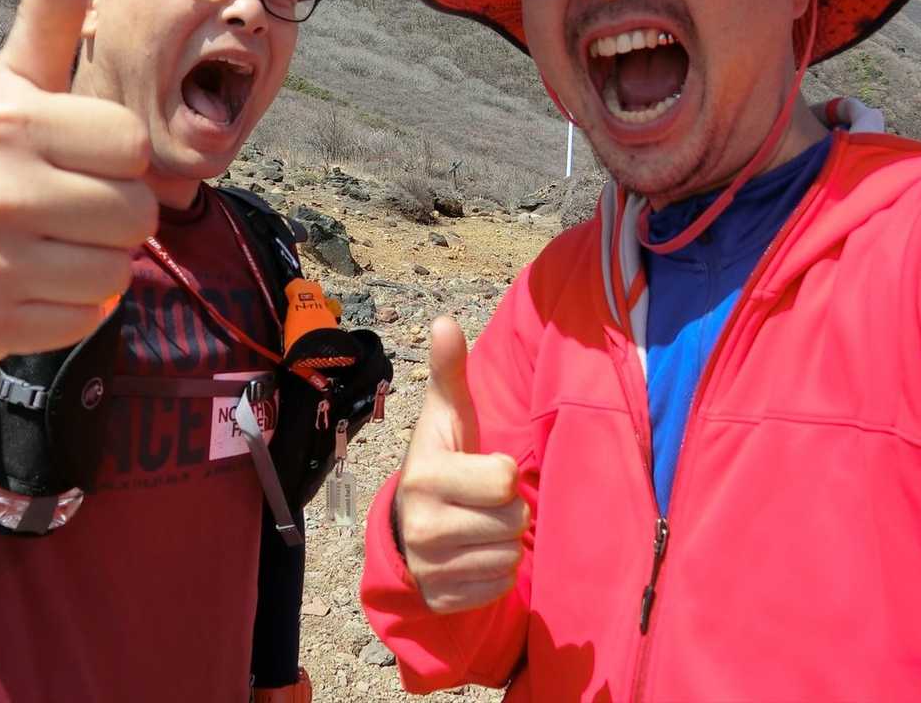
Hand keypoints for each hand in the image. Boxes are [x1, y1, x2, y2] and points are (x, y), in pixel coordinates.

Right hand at [0, 0, 157, 359]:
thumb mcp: (12, 81)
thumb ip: (47, 17)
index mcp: (9, 123)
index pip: (134, 146)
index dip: (117, 153)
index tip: (78, 153)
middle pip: (138, 215)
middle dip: (118, 211)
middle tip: (71, 202)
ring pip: (118, 272)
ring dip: (101, 261)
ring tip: (57, 242)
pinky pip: (89, 319)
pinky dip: (77, 306)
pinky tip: (39, 281)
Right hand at [393, 316, 528, 612]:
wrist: (408, 526)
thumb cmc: (442, 463)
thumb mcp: (447, 418)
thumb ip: (450, 371)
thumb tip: (444, 320)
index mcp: (424, 476)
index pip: (502, 479)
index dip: (502, 472)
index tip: (481, 468)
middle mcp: (421, 525)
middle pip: (512, 521)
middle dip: (507, 510)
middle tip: (482, 502)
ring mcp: (429, 568)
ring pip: (508, 556)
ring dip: (503, 541)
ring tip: (477, 526)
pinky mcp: (441, 599)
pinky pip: (498, 586)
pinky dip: (494, 572)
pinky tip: (473, 554)